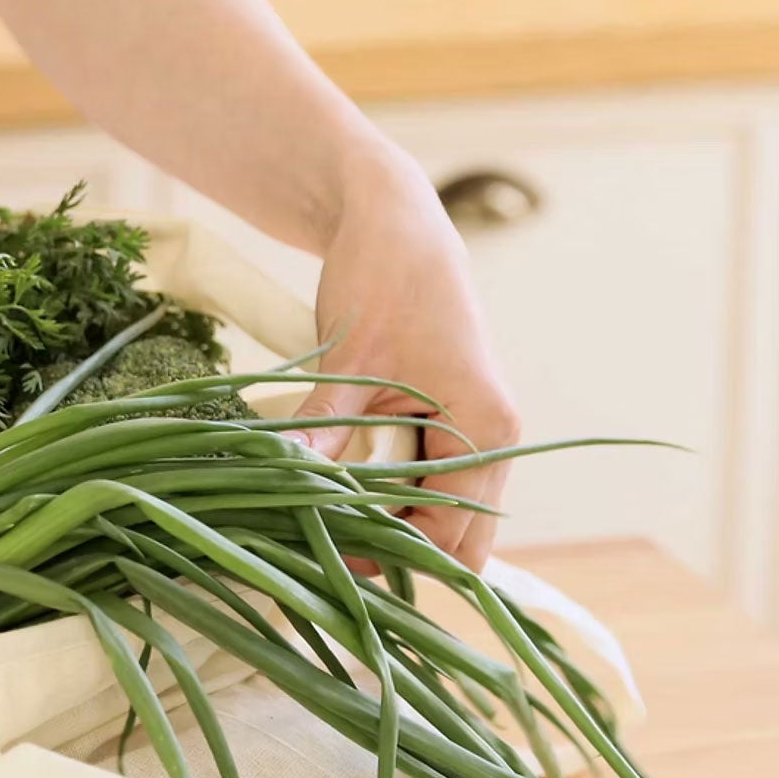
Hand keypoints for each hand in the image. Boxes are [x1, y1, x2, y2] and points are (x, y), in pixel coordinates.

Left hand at [297, 179, 520, 571]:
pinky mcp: (452, 423)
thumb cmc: (381, 279)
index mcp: (486, 428)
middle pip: (459, 538)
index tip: (326, 553)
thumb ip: (322, 431)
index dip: (391, 555)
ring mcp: (476, 432)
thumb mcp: (346, 360)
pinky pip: (428, 483)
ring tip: (321, 518)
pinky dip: (388, 494)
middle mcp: (495, 439)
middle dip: (395, 550)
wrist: (396, 223)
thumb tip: (283, 485)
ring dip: (389, 522)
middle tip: (322, 547)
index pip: (450, 535)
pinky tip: (336, 488)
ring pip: (441, 514)